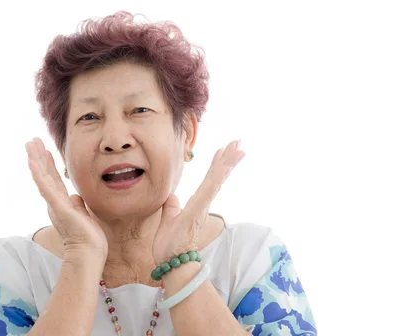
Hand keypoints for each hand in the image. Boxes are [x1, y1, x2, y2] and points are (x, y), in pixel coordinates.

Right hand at [25, 137, 107, 259]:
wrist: (89, 253)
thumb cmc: (88, 238)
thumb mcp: (82, 215)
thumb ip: (77, 205)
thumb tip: (75, 197)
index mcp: (61, 203)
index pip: (53, 179)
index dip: (48, 164)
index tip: (44, 149)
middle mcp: (54, 202)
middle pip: (45, 174)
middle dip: (38, 156)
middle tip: (32, 140)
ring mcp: (55, 204)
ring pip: (42, 177)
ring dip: (35, 160)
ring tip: (30, 144)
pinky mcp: (58, 207)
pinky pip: (45, 188)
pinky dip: (38, 174)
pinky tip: (33, 162)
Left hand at [152, 140, 244, 264]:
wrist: (171, 264)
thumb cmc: (169, 246)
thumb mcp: (167, 221)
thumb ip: (171, 208)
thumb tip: (172, 197)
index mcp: (196, 204)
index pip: (208, 180)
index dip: (216, 164)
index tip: (223, 149)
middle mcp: (201, 205)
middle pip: (216, 177)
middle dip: (228, 159)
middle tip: (238, 142)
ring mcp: (201, 208)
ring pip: (215, 181)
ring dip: (226, 164)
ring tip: (237, 148)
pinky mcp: (197, 213)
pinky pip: (208, 193)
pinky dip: (217, 179)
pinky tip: (224, 167)